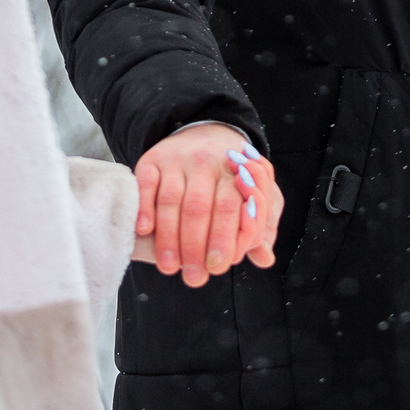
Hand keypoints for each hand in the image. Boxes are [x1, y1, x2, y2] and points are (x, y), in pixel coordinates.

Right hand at [134, 123, 282, 286]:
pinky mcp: (153, 159)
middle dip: (195, 246)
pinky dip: (145, 207)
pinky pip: (146, 183)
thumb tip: (265, 257)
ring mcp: (178, 159)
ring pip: (171, 200)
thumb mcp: (256, 193)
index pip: (229, 207)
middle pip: (199, 207)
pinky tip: (145, 230)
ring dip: (169, 237)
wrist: (204, 132)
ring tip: (169, 267)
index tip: (218, 266)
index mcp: (236, 170)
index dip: (224, 238)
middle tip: (193, 277)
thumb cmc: (231, 176)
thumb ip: (261, 226)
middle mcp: (207, 162)